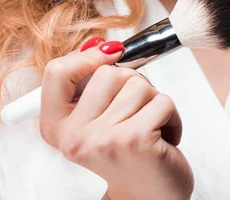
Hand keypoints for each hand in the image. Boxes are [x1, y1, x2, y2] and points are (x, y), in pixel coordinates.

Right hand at [38, 38, 193, 199]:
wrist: (149, 198)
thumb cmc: (127, 156)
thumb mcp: (97, 121)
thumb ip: (92, 85)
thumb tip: (103, 45)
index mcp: (57, 128)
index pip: (56, 73)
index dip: (86, 57)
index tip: (108, 55)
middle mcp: (75, 137)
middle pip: (108, 73)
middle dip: (133, 85)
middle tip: (134, 114)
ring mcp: (103, 139)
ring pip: (139, 84)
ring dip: (154, 102)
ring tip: (149, 128)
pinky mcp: (135, 140)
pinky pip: (162, 101)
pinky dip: (172, 116)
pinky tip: (164, 139)